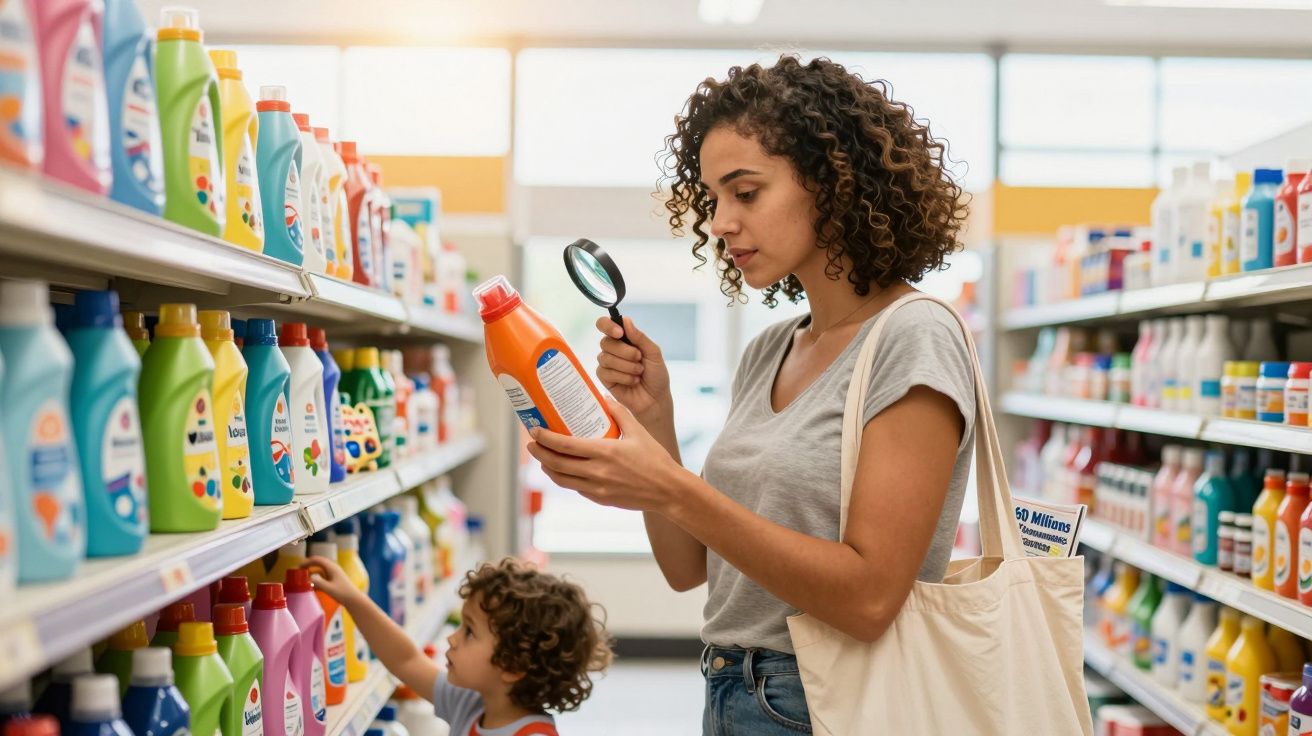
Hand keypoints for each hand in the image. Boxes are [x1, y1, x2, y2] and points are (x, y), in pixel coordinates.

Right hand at [303, 556, 364, 605]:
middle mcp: (332, 568)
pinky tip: (311, 586)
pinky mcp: (334, 580)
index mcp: (332, 567)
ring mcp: (333, 574)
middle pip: (318, 563)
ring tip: (302, 579)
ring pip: (320, 570)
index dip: (307, 562)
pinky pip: (322, 577)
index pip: (317, 560)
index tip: (298, 567)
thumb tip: (310, 577)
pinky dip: (316, 579)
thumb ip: (319, 583)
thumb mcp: (329, 589)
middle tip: (298, 572)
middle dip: (308, 566)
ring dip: (311, 573)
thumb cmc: (342, 593)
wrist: (354, 599)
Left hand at [527, 398, 687, 512]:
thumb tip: (603, 396)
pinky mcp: (601, 499)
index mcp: (605, 452)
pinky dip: (566, 478)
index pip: (565, 445)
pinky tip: (564, 470)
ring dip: (548, 468)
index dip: (545, 438)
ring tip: (543, 458)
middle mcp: (597, 472)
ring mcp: (597, 489)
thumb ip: (619, 412)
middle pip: (556, 464)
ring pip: (562, 480)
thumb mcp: (638, 431)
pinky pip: (576, 488)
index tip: (534, 431)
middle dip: (539, 453)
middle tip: (532, 444)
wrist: (668, 491)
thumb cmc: (655, 460)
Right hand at [595, 317, 671, 422]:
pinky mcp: (605, 378)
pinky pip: (605, 372)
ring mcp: (607, 364)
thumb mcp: (654, 353)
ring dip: (626, 366)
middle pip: (605, 342)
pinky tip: (632, 381)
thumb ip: (639, 337)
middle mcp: (613, 349)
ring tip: (639, 372)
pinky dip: (622, 377)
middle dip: (625, 352)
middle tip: (639, 358)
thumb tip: (625, 320)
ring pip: (605, 358)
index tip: (620, 333)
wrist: (656, 399)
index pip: (605, 325)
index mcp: (624, 339)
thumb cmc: (656, 375)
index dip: (608, 326)